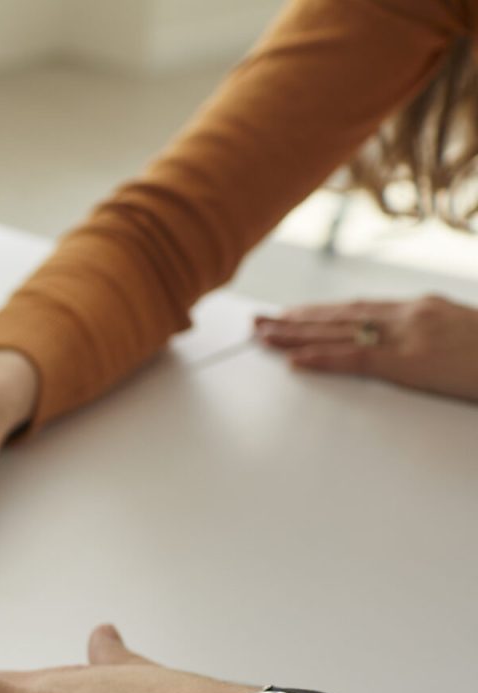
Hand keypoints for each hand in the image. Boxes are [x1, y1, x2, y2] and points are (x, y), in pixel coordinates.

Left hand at [255, 295, 477, 401]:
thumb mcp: (464, 338)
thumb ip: (433, 339)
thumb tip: (414, 350)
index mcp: (424, 308)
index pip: (360, 308)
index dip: (321, 311)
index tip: (291, 314)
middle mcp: (412, 314)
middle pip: (341, 314)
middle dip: (297, 318)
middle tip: (259, 322)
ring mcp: (411, 335)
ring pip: (339, 331)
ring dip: (296, 334)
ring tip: (262, 336)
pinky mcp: (412, 362)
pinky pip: (357, 358)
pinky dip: (322, 357)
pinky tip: (293, 360)